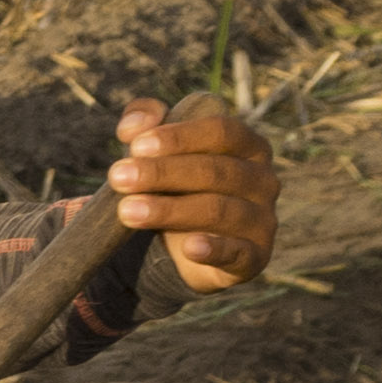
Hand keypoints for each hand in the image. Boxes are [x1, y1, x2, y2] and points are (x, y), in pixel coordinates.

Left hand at [109, 97, 281, 293]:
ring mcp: (262, 218)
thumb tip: (132, 127)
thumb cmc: (174, 186)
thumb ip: (144, 125)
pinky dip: (215, 249)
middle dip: (163, 173)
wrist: (183, 246)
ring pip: (219, 210)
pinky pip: (239, 253)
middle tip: (118, 178)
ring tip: (127, 211)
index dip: (179, 136)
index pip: (221, 131)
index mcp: (247, 144)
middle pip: (215, 170)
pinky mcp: (255, 257)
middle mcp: (263, 179)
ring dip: (170, 210)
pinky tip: (190, 247)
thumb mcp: (158, 151)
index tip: (135, 146)